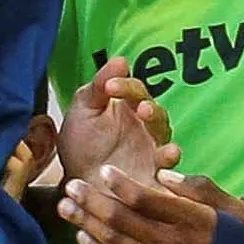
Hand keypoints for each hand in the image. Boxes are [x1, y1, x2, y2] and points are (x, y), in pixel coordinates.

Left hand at [59, 62, 176, 189]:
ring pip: (167, 149)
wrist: (74, 184)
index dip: (125, 86)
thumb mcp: (83, 110)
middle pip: (158, 117)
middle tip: (141, 109)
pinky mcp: (154, 182)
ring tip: (168, 151)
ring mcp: (153, 157)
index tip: (109, 86)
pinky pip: (166, 181)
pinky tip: (163, 176)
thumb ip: (99, 86)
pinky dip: (168, 180)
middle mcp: (148, 130)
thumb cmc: (81, 143)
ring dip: (168, 150)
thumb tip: (120, 59)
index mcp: (130, 108)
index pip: (135, 90)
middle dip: (152, 113)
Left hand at [60, 163, 243, 243]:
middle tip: (71, 186)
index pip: (146, 199)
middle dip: (91, 200)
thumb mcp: (233, 211)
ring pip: (114, 241)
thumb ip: (200, 189)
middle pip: (121, 219)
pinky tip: (83, 237)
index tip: (103, 172)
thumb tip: (163, 174)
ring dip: (86, 223)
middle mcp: (170, 243)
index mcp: (191, 220)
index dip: (120, 184)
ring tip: (66, 207)